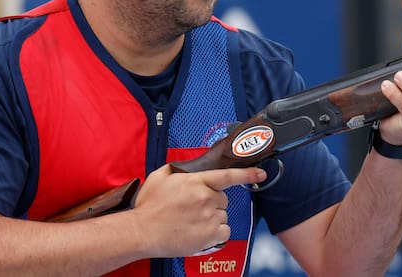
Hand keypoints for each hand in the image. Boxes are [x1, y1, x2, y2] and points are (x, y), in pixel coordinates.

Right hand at [129, 164, 265, 257]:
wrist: (140, 232)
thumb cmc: (148, 206)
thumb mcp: (159, 177)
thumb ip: (177, 168)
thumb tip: (189, 167)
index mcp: (195, 182)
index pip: (227, 176)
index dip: (247, 174)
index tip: (261, 173)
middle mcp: (205, 198)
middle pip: (223, 199)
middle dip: (212, 202)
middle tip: (192, 209)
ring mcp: (208, 217)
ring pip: (223, 215)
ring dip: (212, 218)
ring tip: (192, 222)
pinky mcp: (209, 235)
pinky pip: (223, 231)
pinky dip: (215, 233)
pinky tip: (199, 232)